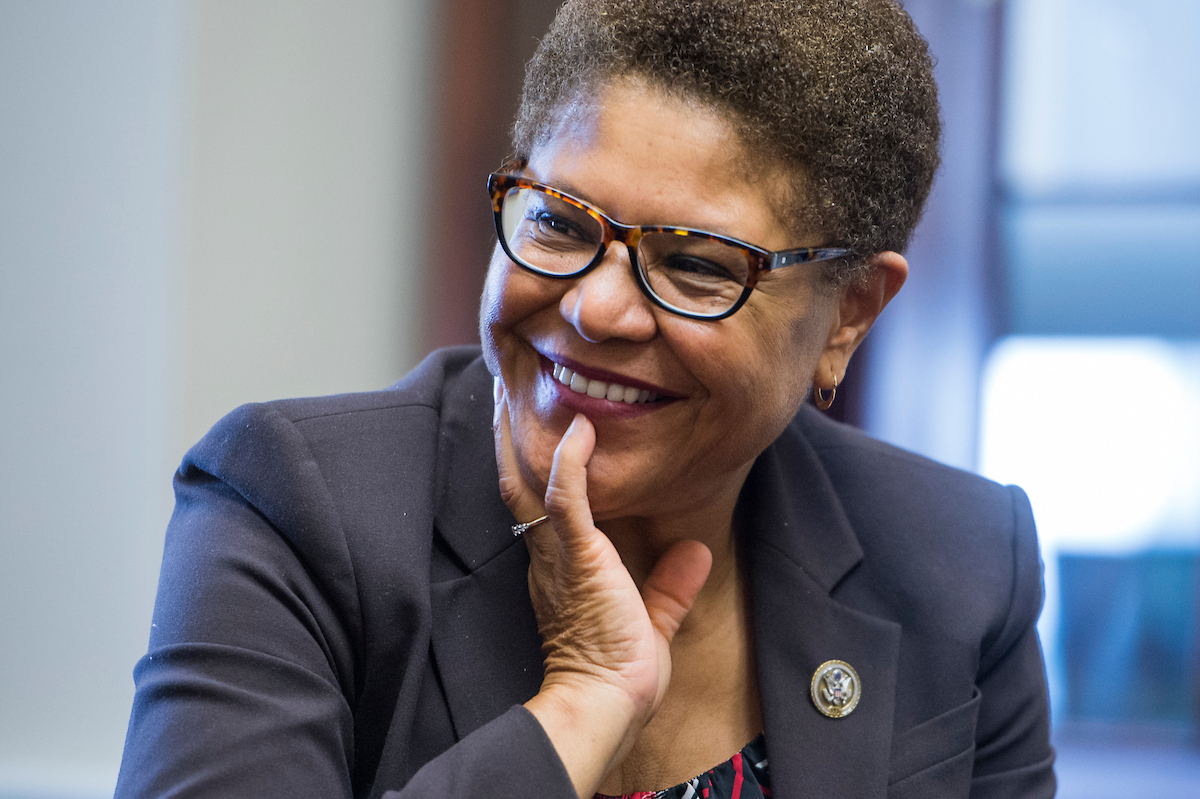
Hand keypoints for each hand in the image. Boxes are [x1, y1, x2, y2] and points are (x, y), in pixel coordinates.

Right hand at [493, 378, 711, 796]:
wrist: (607, 704)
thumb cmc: (620, 675)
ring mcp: (559, 552)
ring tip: (524, 383)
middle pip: (519, 478)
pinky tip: (581, 428)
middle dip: (512, 432)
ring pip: (531, 478)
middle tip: (510, 383)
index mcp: (561, 566)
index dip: (533, 459)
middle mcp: (548, 553)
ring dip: (526, 431)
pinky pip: (567, 497)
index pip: (539, 501)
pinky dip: (572, 461)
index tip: (537, 421)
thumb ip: (670, 585)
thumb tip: (697, 552)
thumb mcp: (652, 620)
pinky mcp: (579, 556)